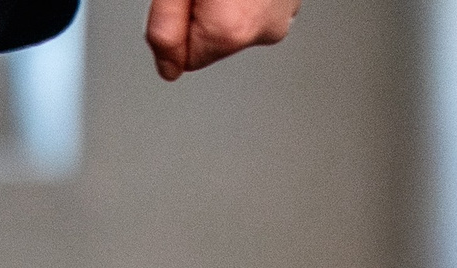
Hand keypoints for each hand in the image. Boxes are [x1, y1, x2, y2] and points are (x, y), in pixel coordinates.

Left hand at [143, 0, 300, 81]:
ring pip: (240, 24)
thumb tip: (167, 71)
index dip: (177, 26)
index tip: (182, 1)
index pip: (186, 58)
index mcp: (231, 30)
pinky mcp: (293, 1)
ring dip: (230, 2)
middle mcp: (264, 30)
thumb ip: (164, 32)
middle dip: (205, 14)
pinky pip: (260, 8)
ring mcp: (285, 14)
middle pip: (215, 42)